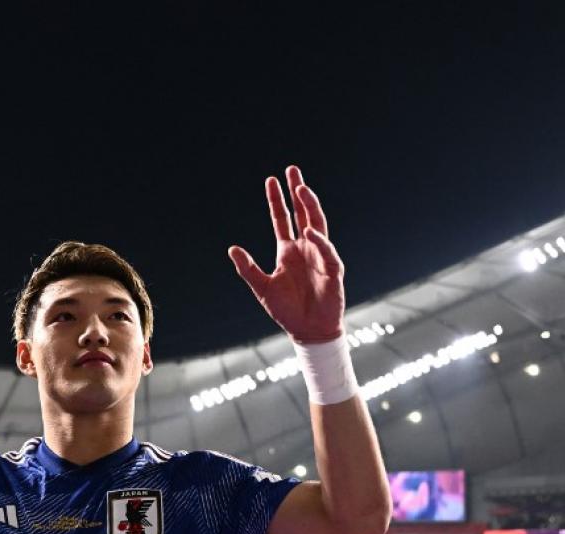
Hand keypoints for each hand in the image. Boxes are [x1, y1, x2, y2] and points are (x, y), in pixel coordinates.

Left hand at [228, 165, 344, 343]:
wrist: (308, 331)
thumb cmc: (287, 311)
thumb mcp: (262, 288)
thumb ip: (247, 269)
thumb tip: (232, 248)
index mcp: (288, 251)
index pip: (282, 219)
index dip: (277, 200)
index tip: (271, 179)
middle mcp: (305, 249)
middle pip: (303, 213)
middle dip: (298, 192)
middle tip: (292, 170)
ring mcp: (320, 257)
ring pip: (317, 225)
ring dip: (310, 207)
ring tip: (302, 188)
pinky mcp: (333, 271)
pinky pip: (327, 252)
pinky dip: (320, 242)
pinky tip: (309, 232)